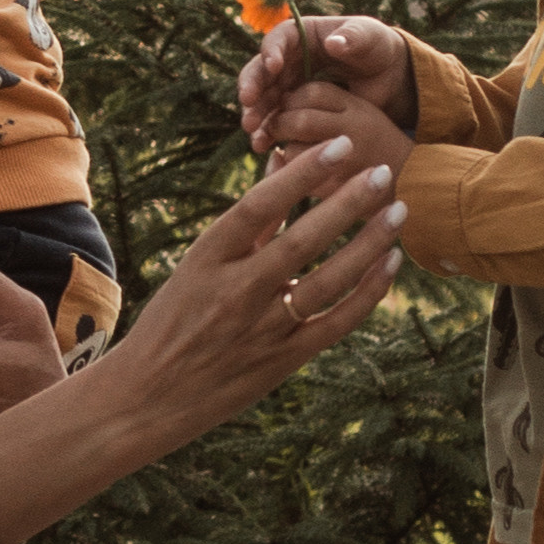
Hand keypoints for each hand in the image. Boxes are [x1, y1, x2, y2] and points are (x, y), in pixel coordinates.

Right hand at [0, 141, 405, 543]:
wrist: (146, 397)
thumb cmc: (174, 321)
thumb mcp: (199, 266)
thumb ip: (250, 223)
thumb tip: (284, 166)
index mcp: (207, 259)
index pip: (260, 206)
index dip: (302, 174)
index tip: (339, 147)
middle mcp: (235, 292)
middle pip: (302, 241)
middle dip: (348, 203)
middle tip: (384, 171)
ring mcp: (261, 330)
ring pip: (327, 281)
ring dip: (368, 244)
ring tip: (397, 212)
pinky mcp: (282, 361)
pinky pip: (336, 323)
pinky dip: (368, 293)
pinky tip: (390, 263)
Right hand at [238, 11, 415, 155]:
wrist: (386, 77)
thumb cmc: (376, 48)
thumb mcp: (370, 38)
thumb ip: (355, 38)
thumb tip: (334, 43)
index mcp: (304, 35)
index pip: (280, 38)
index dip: (272, 50)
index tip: (273, 66)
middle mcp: (289, 58)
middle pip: (261, 70)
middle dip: (253, 86)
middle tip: (248, 102)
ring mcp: (289, 84)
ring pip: (263, 97)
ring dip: (255, 112)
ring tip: (252, 129)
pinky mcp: (294, 108)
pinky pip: (274, 119)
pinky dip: (267, 132)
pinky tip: (262, 146)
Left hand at [261, 80, 410, 184]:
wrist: (412, 178)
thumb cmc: (374, 141)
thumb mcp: (359, 111)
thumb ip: (325, 103)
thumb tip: (281, 101)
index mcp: (357, 108)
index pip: (312, 91)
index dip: (292, 98)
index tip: (286, 106)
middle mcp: (354, 132)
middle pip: (301, 120)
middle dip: (280, 124)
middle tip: (276, 130)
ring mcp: (347, 162)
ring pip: (295, 151)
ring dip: (284, 150)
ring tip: (289, 152)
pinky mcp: (340, 190)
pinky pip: (301, 181)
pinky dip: (291, 176)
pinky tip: (296, 172)